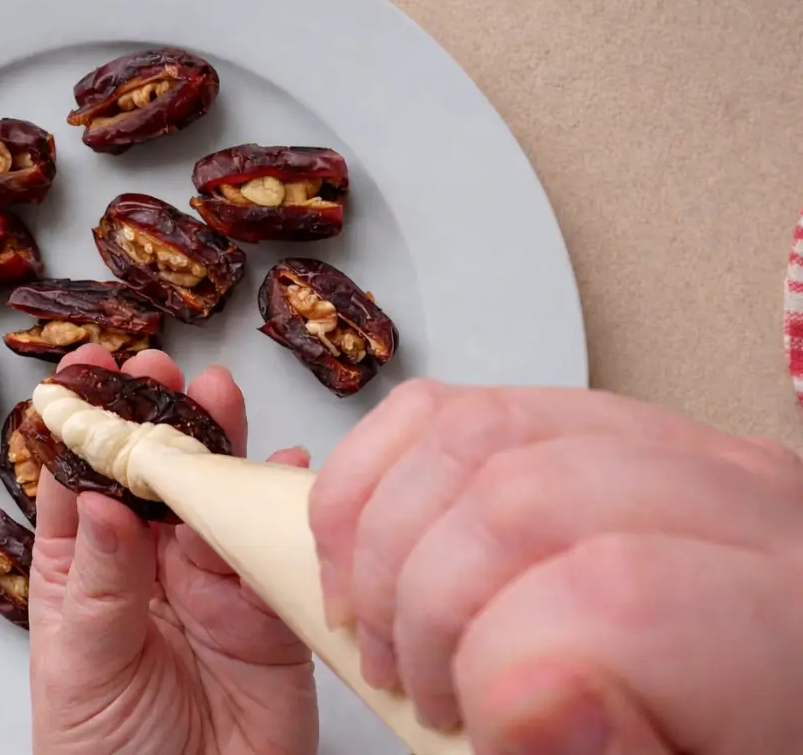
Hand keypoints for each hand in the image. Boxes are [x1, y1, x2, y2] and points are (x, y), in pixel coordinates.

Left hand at [28, 345, 318, 754]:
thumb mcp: (82, 664)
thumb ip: (99, 582)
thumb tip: (101, 501)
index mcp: (85, 573)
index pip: (79, 485)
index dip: (81, 426)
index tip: (83, 372)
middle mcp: (148, 568)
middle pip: (154, 478)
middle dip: (156, 419)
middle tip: (157, 370)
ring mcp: (210, 585)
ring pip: (215, 500)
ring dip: (218, 446)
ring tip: (219, 396)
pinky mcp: (266, 611)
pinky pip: (272, 551)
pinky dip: (280, 510)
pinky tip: (282, 471)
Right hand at [310, 379, 802, 753]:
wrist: (756, 708)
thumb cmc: (736, 735)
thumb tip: (523, 706)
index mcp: (786, 614)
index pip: (617, 594)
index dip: (502, 665)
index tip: (471, 729)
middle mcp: (738, 501)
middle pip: (524, 494)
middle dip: (426, 605)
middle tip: (426, 693)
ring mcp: (663, 444)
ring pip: (474, 429)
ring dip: (384, 539)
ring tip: (384, 630)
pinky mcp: (596, 422)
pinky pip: (456, 405)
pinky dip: (377, 470)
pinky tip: (366, 545)